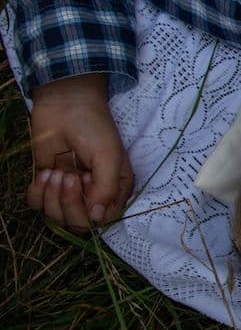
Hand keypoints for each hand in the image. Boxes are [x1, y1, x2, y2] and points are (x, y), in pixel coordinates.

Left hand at [27, 74, 132, 231]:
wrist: (65, 105)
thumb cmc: (94, 128)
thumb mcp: (109, 157)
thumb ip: (106, 189)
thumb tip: (96, 219)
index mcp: (114, 191)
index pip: (102, 221)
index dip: (90, 212)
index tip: (86, 185)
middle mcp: (92, 195)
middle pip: (77, 224)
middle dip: (69, 203)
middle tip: (68, 176)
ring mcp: (68, 191)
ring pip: (55, 216)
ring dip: (52, 195)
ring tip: (56, 171)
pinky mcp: (46, 184)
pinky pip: (36, 205)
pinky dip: (37, 192)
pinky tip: (46, 172)